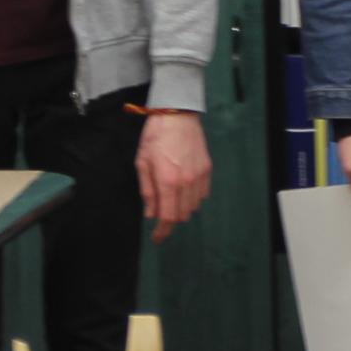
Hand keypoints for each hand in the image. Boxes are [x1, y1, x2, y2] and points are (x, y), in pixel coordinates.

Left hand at [138, 108, 210, 234]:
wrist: (177, 113)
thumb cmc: (155, 136)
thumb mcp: (142, 162)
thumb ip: (147, 191)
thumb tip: (151, 214)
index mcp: (167, 181)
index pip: (168, 217)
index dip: (162, 231)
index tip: (157, 238)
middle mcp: (186, 182)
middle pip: (181, 215)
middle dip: (170, 219)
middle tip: (159, 212)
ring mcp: (199, 176)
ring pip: (193, 206)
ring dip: (181, 208)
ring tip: (171, 195)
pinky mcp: (207, 169)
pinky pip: (202, 194)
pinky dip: (192, 198)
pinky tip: (183, 188)